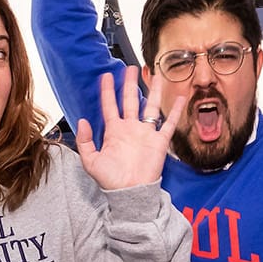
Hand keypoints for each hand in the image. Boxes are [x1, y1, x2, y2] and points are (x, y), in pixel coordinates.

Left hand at [75, 68, 184, 190]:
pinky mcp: (159, 141)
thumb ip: (85, 141)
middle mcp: (130, 129)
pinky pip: (168, 123)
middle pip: (131, 100)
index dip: (107, 91)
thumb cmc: (110, 180)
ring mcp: (145, 134)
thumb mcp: (91, 161)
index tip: (106, 76)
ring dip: (153, 91)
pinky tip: (179, 98)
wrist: (130, 193)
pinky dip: (175, 111)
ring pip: (150, 106)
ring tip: (155, 75)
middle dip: (130, 84)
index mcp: (114, 131)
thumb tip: (83, 121)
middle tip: (131, 68)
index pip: (110, 106)